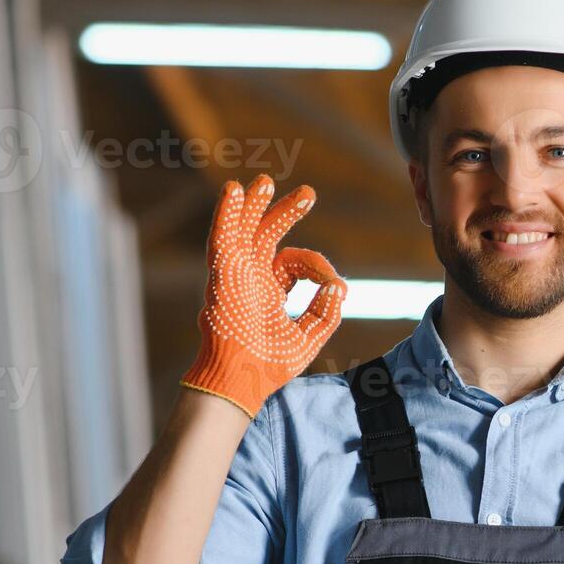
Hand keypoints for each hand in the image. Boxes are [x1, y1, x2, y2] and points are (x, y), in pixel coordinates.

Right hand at [180, 174, 347, 417]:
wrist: (243, 381)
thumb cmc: (270, 365)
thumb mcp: (309, 336)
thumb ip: (327, 312)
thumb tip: (340, 285)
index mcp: (270, 290)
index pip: (294, 261)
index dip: (317, 266)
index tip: (332, 283)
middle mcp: (251, 278)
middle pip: (266, 235)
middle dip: (284, 212)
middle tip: (308, 193)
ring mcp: (236, 274)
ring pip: (243, 230)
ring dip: (253, 206)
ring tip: (264, 182)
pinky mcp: (222, 275)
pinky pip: (223, 238)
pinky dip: (228, 215)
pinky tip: (234, 192)